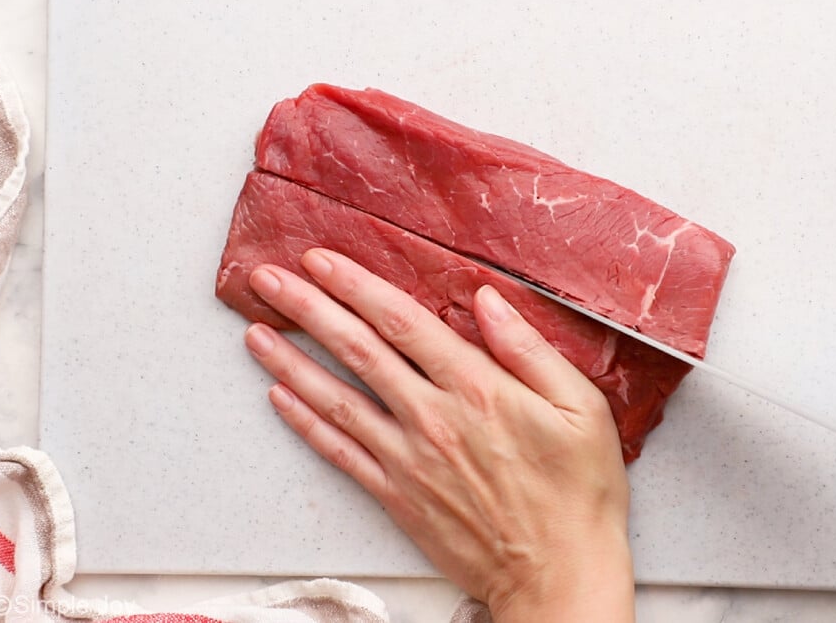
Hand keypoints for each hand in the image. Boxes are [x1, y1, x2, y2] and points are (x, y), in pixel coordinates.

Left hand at [242, 248, 634, 621]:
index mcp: (476, 388)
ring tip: (255, 332)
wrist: (557, 574)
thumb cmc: (576, 491)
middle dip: (308, 307)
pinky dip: (306, 423)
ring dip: (290, 360)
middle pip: (357, 350)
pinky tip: (280, 398)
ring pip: (335, 398)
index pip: (402, 322)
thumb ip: (528, 348)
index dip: (357, 286)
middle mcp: (431, 418)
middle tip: (267, 280)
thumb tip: (487, 300)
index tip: (323, 260)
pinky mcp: (397, 496)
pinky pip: (340, 453)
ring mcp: (408, 458)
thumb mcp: (580, 407)